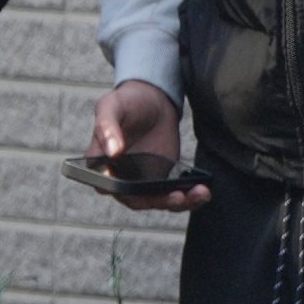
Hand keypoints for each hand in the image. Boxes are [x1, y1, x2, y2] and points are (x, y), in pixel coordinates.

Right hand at [87, 80, 206, 210]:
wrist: (154, 100)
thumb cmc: (127, 102)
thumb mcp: (111, 107)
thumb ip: (107, 127)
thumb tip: (113, 152)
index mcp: (100, 165)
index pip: (106, 186)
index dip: (122, 191)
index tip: (140, 190)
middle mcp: (120, 179)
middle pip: (136, 200)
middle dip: (158, 201)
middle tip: (178, 195)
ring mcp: (143, 182)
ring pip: (157, 201)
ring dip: (178, 203)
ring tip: (199, 193)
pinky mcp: (163, 179)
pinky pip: (174, 194)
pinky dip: (189, 197)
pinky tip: (203, 191)